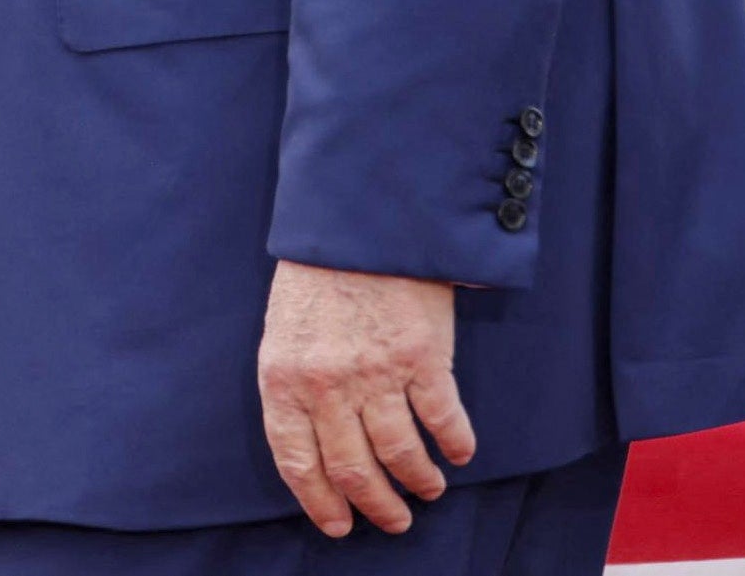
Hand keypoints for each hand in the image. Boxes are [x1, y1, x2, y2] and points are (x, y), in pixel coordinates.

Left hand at [257, 259, 474, 536]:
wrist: (359, 220)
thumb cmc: (317, 275)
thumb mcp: (284, 332)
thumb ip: (296, 387)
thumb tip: (317, 445)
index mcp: (284, 380)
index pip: (297, 462)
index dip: (319, 501)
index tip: (339, 524)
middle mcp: (327, 386)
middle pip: (353, 470)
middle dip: (376, 506)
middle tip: (394, 521)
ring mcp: (376, 374)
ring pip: (401, 456)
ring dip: (418, 483)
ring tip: (429, 490)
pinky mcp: (422, 358)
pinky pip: (443, 421)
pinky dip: (456, 445)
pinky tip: (460, 453)